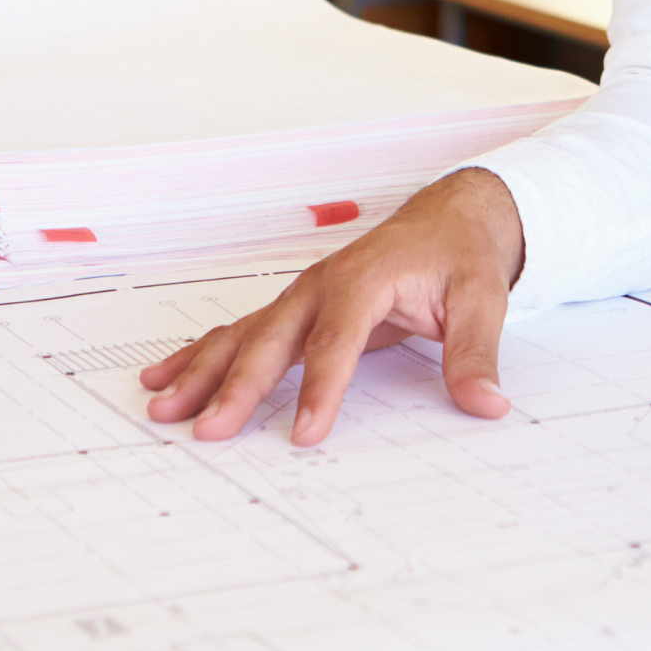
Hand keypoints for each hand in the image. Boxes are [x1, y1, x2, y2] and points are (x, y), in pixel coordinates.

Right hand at [140, 168, 525, 445]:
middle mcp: (323, 284)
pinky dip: (204, 356)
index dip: (321, 387)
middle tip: (209, 431)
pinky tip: (167, 378)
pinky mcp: (298, 309)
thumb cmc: (461, 256)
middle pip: (274, 338)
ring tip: (164, 406)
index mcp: (366, 277)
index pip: (338, 340)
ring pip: (245, 335)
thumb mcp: (482, 299)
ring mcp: (304, 295)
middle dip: (238, 386)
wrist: (450, 217)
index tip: (306, 433)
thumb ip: (475, 353)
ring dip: (202, 371)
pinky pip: (244, 333)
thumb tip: (487, 403)